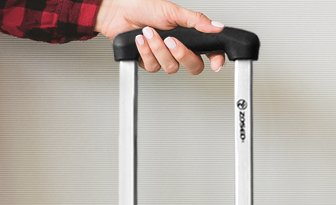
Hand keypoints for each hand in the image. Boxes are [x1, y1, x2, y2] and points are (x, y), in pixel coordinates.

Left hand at [94, 0, 225, 74]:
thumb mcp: (173, 11)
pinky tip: (140, 40)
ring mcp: (163, 57)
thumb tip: (216, 27)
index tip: (215, 64)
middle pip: (192, 66)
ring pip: (170, 67)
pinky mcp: (148, 62)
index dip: (215, 59)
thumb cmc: (144, 7)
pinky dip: (145, 52)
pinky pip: (153, 67)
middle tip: (171, 40)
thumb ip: (196, 21)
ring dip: (158, 49)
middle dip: (181, 54)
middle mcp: (177, 48)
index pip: (208, 51)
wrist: (119, 12)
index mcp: (188, 35)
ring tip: (148, 32)